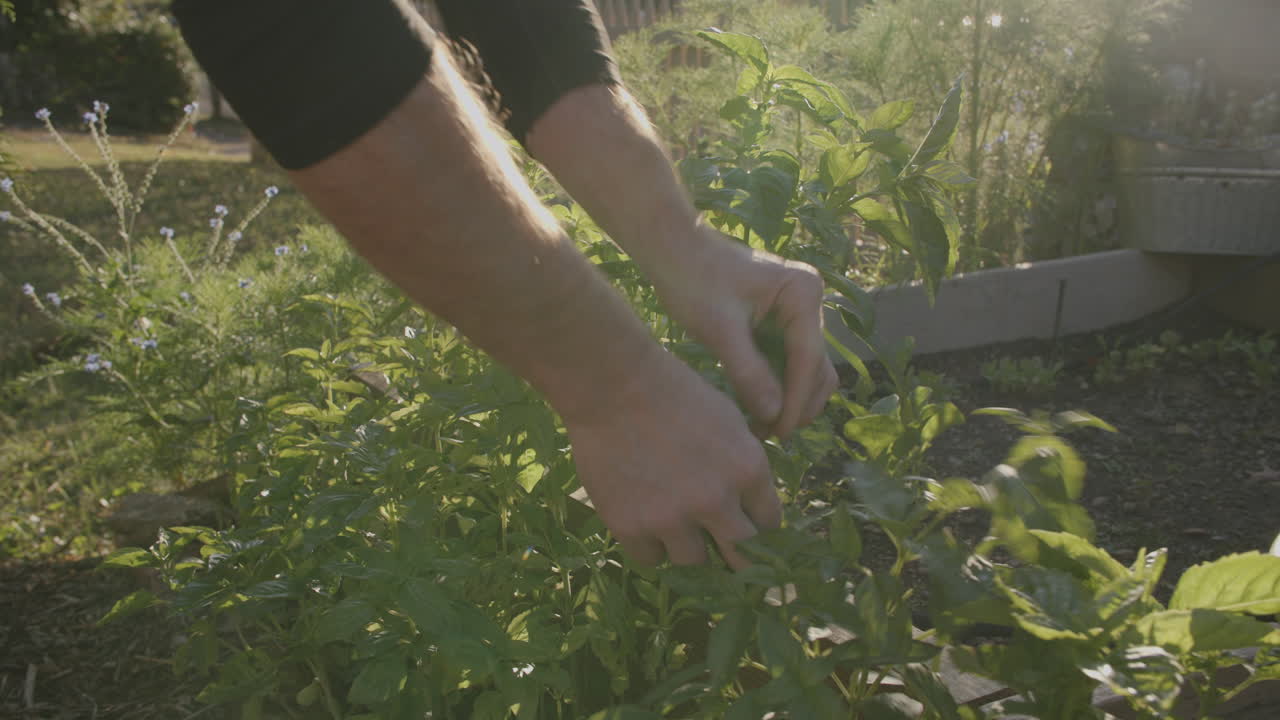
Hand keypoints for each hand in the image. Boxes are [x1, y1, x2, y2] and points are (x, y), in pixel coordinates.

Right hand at [562, 342, 780, 568]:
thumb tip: (750, 499)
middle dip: (735, 551)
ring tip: (674, 525)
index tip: (746, 522)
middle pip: (741, 552)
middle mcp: (716, 500)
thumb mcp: (729, 419)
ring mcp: (672, 518)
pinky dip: (650, 546)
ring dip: (688, 546)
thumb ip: (744, 463)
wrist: (614, 385)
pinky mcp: (631, 526)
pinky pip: (651, 559)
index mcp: (748, 469)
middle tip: (722, 546)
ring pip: (694, 561)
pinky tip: (645, 523)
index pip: (770, 521)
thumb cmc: (674, 390)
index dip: (757, 523)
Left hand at [649, 224, 839, 439]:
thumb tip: (774, 416)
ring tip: (762, 428)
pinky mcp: (782, 320)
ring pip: (807, 368)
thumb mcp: (719, 329)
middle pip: (817, 367)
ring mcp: (798, 310)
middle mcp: (810, 299)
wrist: (672, 248)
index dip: (796, 401)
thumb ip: (749, 372)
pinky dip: (778, 386)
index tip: (780, 433)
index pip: (808, 359)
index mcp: (802, 292)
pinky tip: (757, 409)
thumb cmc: (692, 278)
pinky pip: (789, 361)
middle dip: (798, 404)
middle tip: (770, 436)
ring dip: (790, 400)